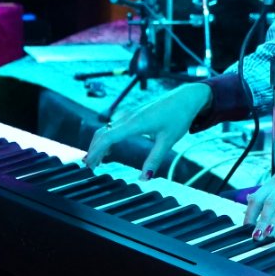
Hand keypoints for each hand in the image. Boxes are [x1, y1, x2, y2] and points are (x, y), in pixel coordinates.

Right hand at [83, 83, 211, 177]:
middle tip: (89, 167)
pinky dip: (107, 138)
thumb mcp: (168, 140)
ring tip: (96, 161)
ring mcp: (130, 114)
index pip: (107, 138)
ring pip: (106, 129)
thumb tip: (145, 178)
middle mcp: (128, 117)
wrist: (186, 97)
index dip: (95, 151)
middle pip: (102, 133)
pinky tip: (110, 149)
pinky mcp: (133, 114)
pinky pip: (113, 126)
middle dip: (93, 149)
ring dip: (99, 144)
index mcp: (135, 123)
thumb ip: (155, 159)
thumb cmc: (178, 116)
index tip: (88, 164)